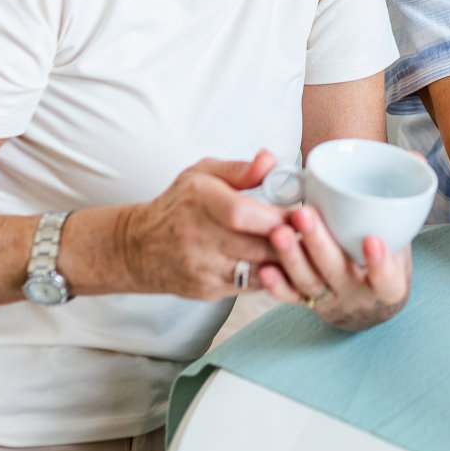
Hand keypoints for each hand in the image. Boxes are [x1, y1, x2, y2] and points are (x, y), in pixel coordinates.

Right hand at [117, 150, 289, 299]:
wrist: (137, 248)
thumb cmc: (177, 205)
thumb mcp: (202, 174)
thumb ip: (239, 169)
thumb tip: (270, 159)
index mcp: (199, 201)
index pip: (242, 213)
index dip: (277, 216)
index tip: (301, 213)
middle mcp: (198, 237)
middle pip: (256, 245)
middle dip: (290, 241)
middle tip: (312, 233)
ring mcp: (202, 268)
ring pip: (256, 271)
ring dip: (284, 262)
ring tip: (303, 251)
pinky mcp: (206, 290)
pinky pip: (248, 287)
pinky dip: (269, 278)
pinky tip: (282, 267)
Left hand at [259, 205, 411, 331]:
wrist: (371, 303)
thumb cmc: (389, 261)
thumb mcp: (404, 239)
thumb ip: (407, 199)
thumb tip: (415, 156)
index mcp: (389, 285)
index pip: (387, 279)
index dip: (380, 264)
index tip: (372, 239)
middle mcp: (359, 296)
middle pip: (338, 273)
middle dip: (320, 245)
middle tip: (304, 214)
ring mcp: (331, 300)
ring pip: (309, 282)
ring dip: (292, 258)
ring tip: (279, 232)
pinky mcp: (308, 302)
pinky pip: (291, 297)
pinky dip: (277, 285)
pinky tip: (264, 267)